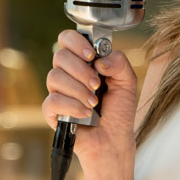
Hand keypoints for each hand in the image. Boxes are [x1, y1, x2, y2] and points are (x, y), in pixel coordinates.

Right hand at [41, 29, 138, 174]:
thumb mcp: (127, 82)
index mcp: (82, 62)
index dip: (76, 43)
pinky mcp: (51, 112)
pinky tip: (85, 114)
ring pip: (54, 77)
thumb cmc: (118, 111)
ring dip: (78, 90)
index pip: (66, 39)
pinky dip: (71, 106)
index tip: (91, 56)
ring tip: (94, 103)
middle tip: (97, 85)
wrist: (114, 140)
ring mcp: (57, 92)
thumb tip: (100, 60)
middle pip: (59, 56)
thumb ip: (119, 62)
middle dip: (81, 71)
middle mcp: (67, 74)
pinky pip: (52, 101)